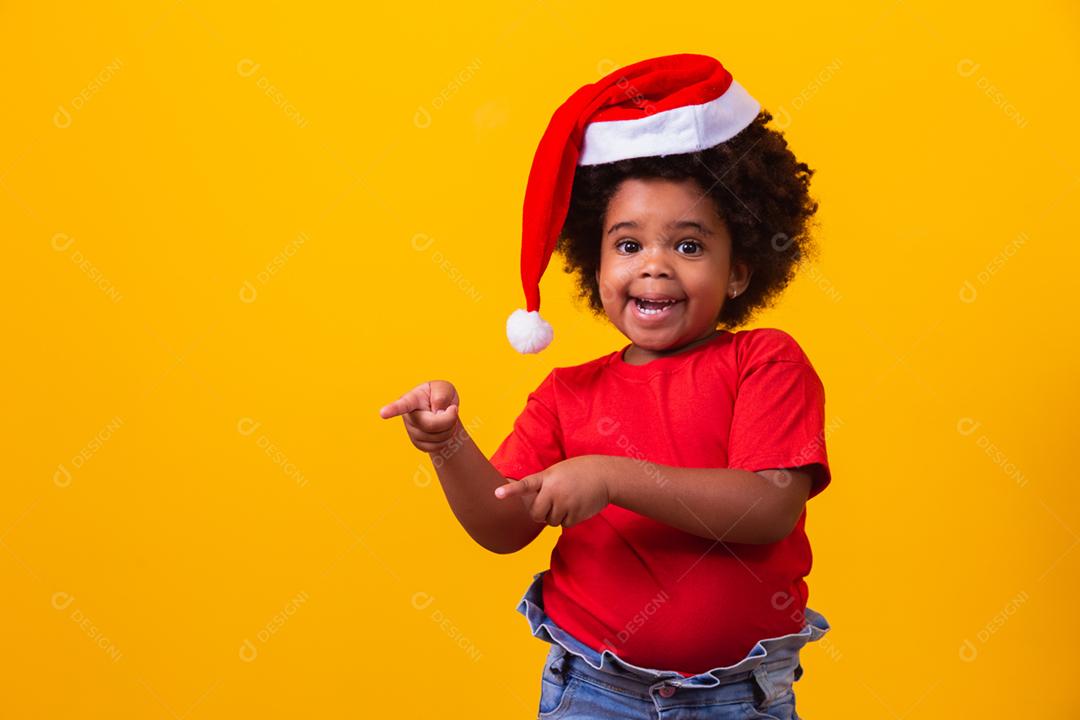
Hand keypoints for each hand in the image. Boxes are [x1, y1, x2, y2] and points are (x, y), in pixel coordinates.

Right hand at [378, 380, 460, 452]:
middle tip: (452, 409)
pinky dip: (448, 438)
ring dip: (450, 428)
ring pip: (437, 438)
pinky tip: (444, 429)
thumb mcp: (445, 388)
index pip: (402, 405)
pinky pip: (437, 446)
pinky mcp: (418, 444)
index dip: (392, 409)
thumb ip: (442, 395)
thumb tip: (437, 412)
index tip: (382, 413)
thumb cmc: (441, 395)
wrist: (443, 411)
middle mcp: (408, 416)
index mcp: (411, 399)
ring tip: (446, 417)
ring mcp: (411, 431)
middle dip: (448, 419)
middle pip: (430, 425)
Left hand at [494, 456, 610, 527]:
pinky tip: (578, 505)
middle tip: (551, 503)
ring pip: (550, 521)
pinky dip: (569, 518)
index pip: (526, 485)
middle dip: (541, 513)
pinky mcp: (575, 515)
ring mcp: (564, 504)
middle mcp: (554, 491)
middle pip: (536, 514)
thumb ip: (545, 484)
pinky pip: (564, 524)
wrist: (606, 476)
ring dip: (557, 515)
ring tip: (569, 500)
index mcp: (547, 478)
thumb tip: (535, 506)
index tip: (497, 494)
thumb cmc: (580, 472)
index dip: (511, 491)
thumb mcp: (559, 471)